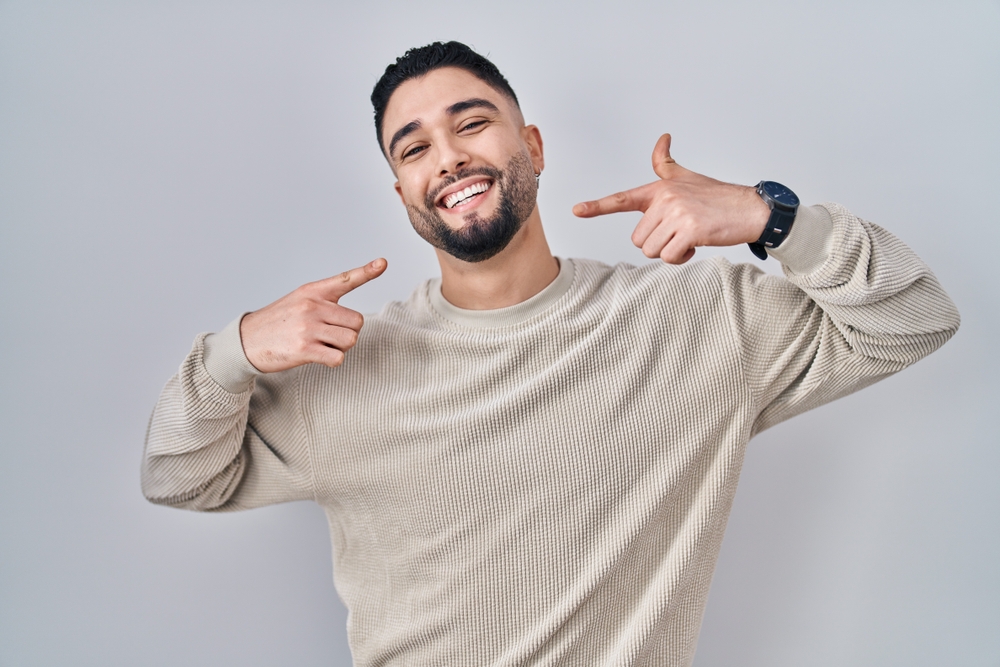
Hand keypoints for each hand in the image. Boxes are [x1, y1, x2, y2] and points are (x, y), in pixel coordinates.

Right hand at [239, 258, 386, 371]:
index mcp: (312, 291)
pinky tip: (319, 357)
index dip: (367, 271)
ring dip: (341, 347)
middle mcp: (312, 306)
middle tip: (330, 336)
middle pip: (357, 321)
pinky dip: (333, 360)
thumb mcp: (298, 302)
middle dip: (349, 332)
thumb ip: (325, 304)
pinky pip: (338, 357)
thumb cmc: (277, 323)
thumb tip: (353, 322)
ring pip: (350, 340)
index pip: (345, 279)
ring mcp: (308, 327)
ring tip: (322, 345)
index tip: (383, 263)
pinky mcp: (304, 348)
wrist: (245, 341)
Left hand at [572, 134, 769, 263]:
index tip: (576, 210)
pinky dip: (682, 258)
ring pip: (652, 250)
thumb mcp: (688, 178)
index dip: (597, 206)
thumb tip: (662, 138)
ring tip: (690, 237)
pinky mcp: (690, 230)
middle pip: (639, 240)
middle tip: (680, 233)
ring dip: (670, 251)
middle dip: (658, 243)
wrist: (750, 210)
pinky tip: (696, 244)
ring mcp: (677, 213)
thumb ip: (667, 164)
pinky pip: (669, 257)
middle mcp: (665, 198)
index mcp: (659, 189)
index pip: (622, 198)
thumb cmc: (718, 198)